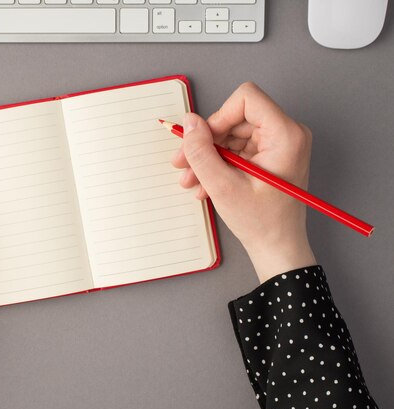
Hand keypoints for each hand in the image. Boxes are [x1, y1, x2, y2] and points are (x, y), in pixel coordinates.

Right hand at [171, 82, 315, 281]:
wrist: (277, 248)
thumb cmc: (262, 222)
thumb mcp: (223, 186)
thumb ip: (201, 152)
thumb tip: (189, 122)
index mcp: (286, 135)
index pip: (246, 98)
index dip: (218, 117)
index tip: (202, 142)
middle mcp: (286, 134)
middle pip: (235, 118)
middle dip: (206, 142)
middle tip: (183, 163)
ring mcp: (278, 144)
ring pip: (231, 134)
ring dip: (207, 156)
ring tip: (192, 180)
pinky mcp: (269, 155)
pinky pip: (236, 148)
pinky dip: (217, 164)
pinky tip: (204, 184)